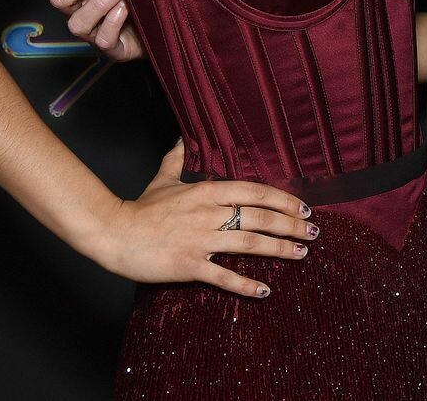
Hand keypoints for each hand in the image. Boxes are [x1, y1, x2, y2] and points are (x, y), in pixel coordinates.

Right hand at [94, 142, 315, 297]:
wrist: (113, 233)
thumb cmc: (140, 208)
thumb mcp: (163, 178)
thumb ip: (177, 157)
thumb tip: (183, 135)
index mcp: (206, 191)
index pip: (255, 192)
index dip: (282, 199)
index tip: (303, 208)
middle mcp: (208, 213)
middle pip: (259, 217)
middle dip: (291, 225)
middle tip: (313, 232)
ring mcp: (199, 240)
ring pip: (249, 243)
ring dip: (279, 249)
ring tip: (301, 254)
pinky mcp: (188, 265)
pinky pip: (223, 276)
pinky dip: (246, 285)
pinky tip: (265, 290)